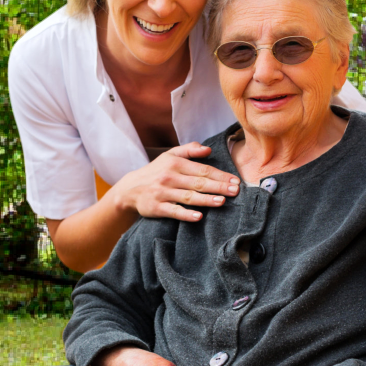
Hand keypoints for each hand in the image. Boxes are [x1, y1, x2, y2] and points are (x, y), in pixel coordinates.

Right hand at [106, 143, 240, 222]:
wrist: (130, 188)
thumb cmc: (156, 171)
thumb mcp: (169, 155)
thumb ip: (189, 149)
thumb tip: (208, 149)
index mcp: (175, 163)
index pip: (202, 169)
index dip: (220, 175)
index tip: (235, 181)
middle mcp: (169, 177)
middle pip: (198, 183)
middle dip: (218, 187)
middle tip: (235, 191)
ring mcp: (162, 193)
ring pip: (188, 197)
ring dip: (206, 200)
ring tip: (222, 202)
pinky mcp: (156, 207)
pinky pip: (173, 211)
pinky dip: (186, 214)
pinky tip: (198, 217)